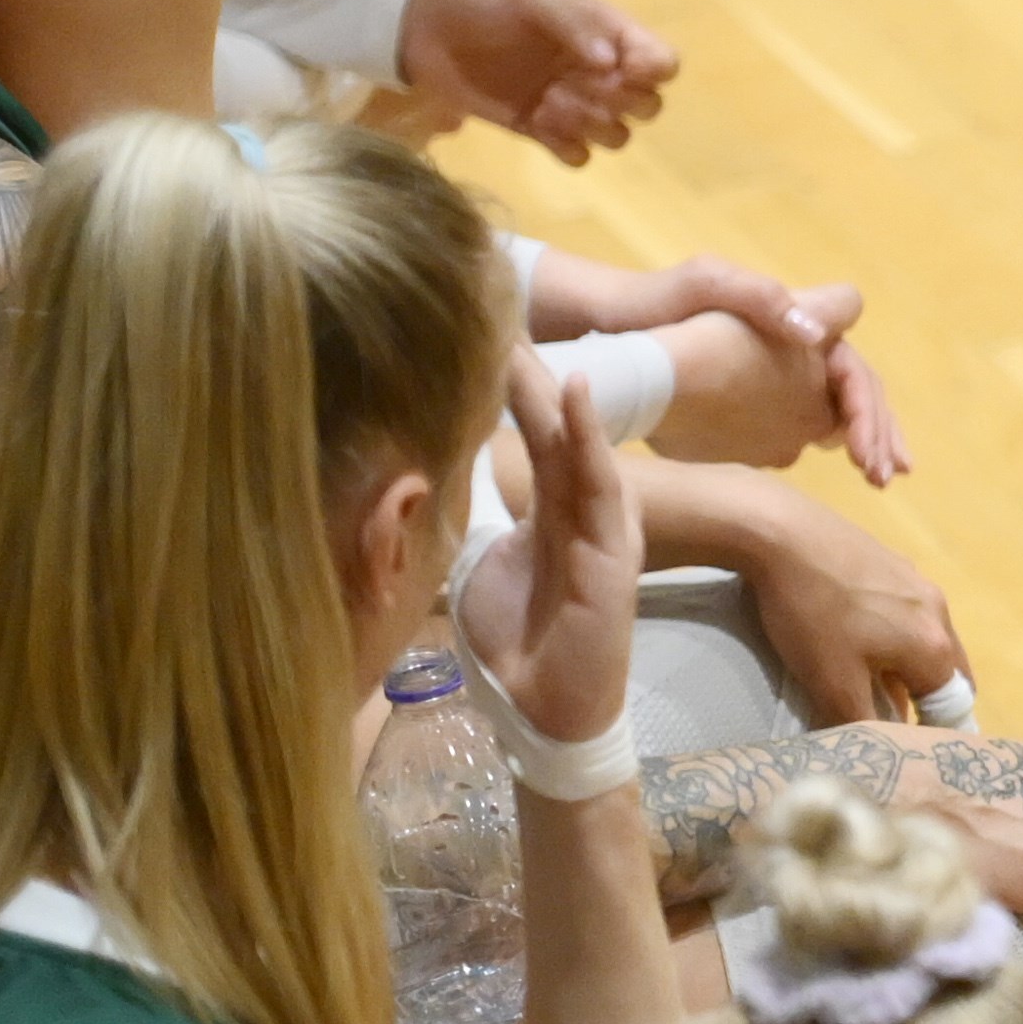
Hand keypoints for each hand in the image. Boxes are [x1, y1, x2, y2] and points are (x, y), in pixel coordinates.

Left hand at [399, 0, 677, 164]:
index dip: (654, 71)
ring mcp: (572, 105)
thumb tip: (611, 62)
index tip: (622, 68)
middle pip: (648, 105)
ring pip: (618, 135)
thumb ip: (575, 25)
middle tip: (579, 85)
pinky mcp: (541, 131)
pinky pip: (578, 156)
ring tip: (550, 104)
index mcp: (608, 34)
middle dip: (622, 101)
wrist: (422, 29)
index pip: (661, 62)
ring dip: (593, 125)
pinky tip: (539, 123)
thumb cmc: (482, 3)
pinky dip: (567, 146)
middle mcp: (599, 73)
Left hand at [452, 350, 643, 749]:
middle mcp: (579, 512)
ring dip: (555, 392)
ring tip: (528, 341)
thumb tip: (410, 480)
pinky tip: (577, 395)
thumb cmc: (514, 646)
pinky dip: (590, 440)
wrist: (544, 713)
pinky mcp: (613, 557)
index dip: (507, 386)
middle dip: (526, 373)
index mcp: (549, 511)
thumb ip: (461, 524)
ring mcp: (601, 531)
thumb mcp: (473, 569)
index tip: (479, 331)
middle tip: (498, 310)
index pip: (527, 434)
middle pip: (550, 429)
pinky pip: (603, 489)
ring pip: (576, 447)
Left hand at [544, 257, 909, 486]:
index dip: (863, 389)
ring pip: (841, 411)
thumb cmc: (655, 305)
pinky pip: (810, 428)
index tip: (857, 437)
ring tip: (879, 480)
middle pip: (858, 386)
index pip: (854, 348)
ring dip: (868, 442)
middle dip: (879, 428)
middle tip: (884, 477)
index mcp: (793, 314)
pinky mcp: (757, 410)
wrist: (608, 340)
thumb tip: (815, 333)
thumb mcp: (704, 284)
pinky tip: (842, 472)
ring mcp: (780, 381)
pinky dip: (835, 449)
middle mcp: (797, 346)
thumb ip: (762, 298)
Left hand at [732, 496, 970, 725]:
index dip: (933, 731)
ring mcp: (917, 581)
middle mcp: (939, 612)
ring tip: (868, 676)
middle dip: (926, 699)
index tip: (909, 746)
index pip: (954, 706)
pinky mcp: (892, 561)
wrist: (780, 530)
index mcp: (934, 646)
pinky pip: (905, 611)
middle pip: (947, 671)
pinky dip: (892, 633)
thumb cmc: (810, 614)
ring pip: (925, 639)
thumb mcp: (831, 682)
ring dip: (908, 665)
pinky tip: (853, 632)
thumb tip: (880, 748)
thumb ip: (863, 722)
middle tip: (891, 717)